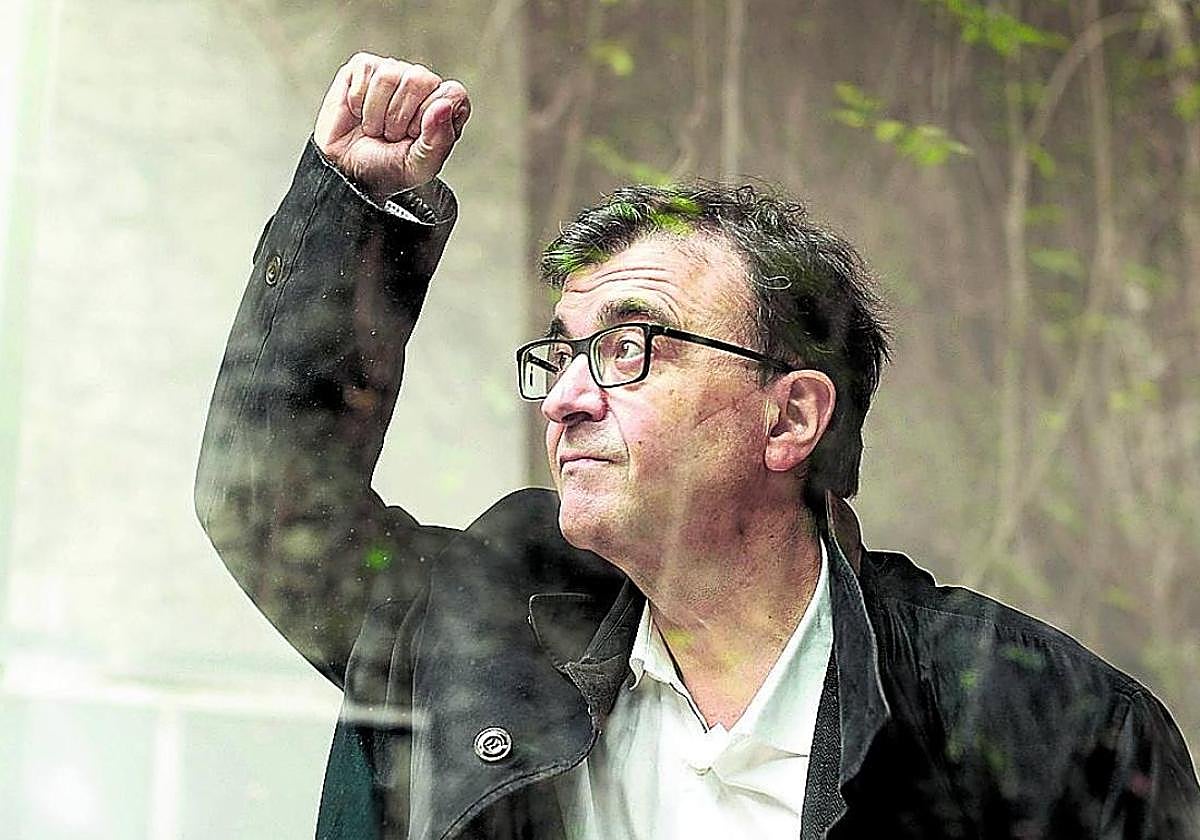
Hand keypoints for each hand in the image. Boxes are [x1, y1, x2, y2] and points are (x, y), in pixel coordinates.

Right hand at [314, 53, 470, 199]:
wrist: (347, 170)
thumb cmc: (386, 168)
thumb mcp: (419, 166)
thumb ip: (439, 140)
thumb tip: (445, 105)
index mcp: (445, 107)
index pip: (452, 93)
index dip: (430, 117)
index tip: (415, 136)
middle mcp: (423, 85)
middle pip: (420, 79)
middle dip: (399, 116)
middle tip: (392, 134)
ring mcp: (395, 72)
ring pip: (389, 76)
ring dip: (377, 113)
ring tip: (376, 127)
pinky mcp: (365, 67)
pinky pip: (365, 71)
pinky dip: (358, 101)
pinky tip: (360, 112)